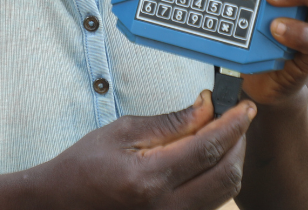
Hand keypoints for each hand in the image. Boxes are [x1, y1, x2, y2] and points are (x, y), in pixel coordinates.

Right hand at [37, 92, 255, 208]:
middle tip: (238, 117)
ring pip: (224, 193)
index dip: (232, 124)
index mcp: (149, 178)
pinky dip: (218, 177)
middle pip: (226, 175)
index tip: (245, 106)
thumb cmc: (86, 165)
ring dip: (232, 160)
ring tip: (224, 134)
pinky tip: (210, 158)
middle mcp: (166, 207)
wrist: (62, 203)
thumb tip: (207, 107)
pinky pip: (210, 203)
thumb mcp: (123, 132)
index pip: (208, 148)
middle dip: (239, 142)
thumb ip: (170, 122)